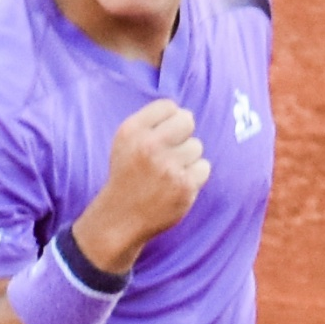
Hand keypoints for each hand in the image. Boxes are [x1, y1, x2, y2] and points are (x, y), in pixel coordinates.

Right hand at [73, 99, 207, 273]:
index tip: (161, 136)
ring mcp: (168, 166)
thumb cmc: (128, 175)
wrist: (121, 217)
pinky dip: (194, 177)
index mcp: (132, 131)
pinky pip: (204, 167)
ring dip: (188, 159)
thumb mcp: (125, 142)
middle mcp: (149, 145)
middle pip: (187, 120)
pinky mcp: (184, 185)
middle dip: (183, 135)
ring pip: (197, 146)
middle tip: (171, 152)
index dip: (169, 120)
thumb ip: (151, 123)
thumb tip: (185, 113)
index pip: (168, 106)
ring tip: (169, 173)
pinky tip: (177, 185)